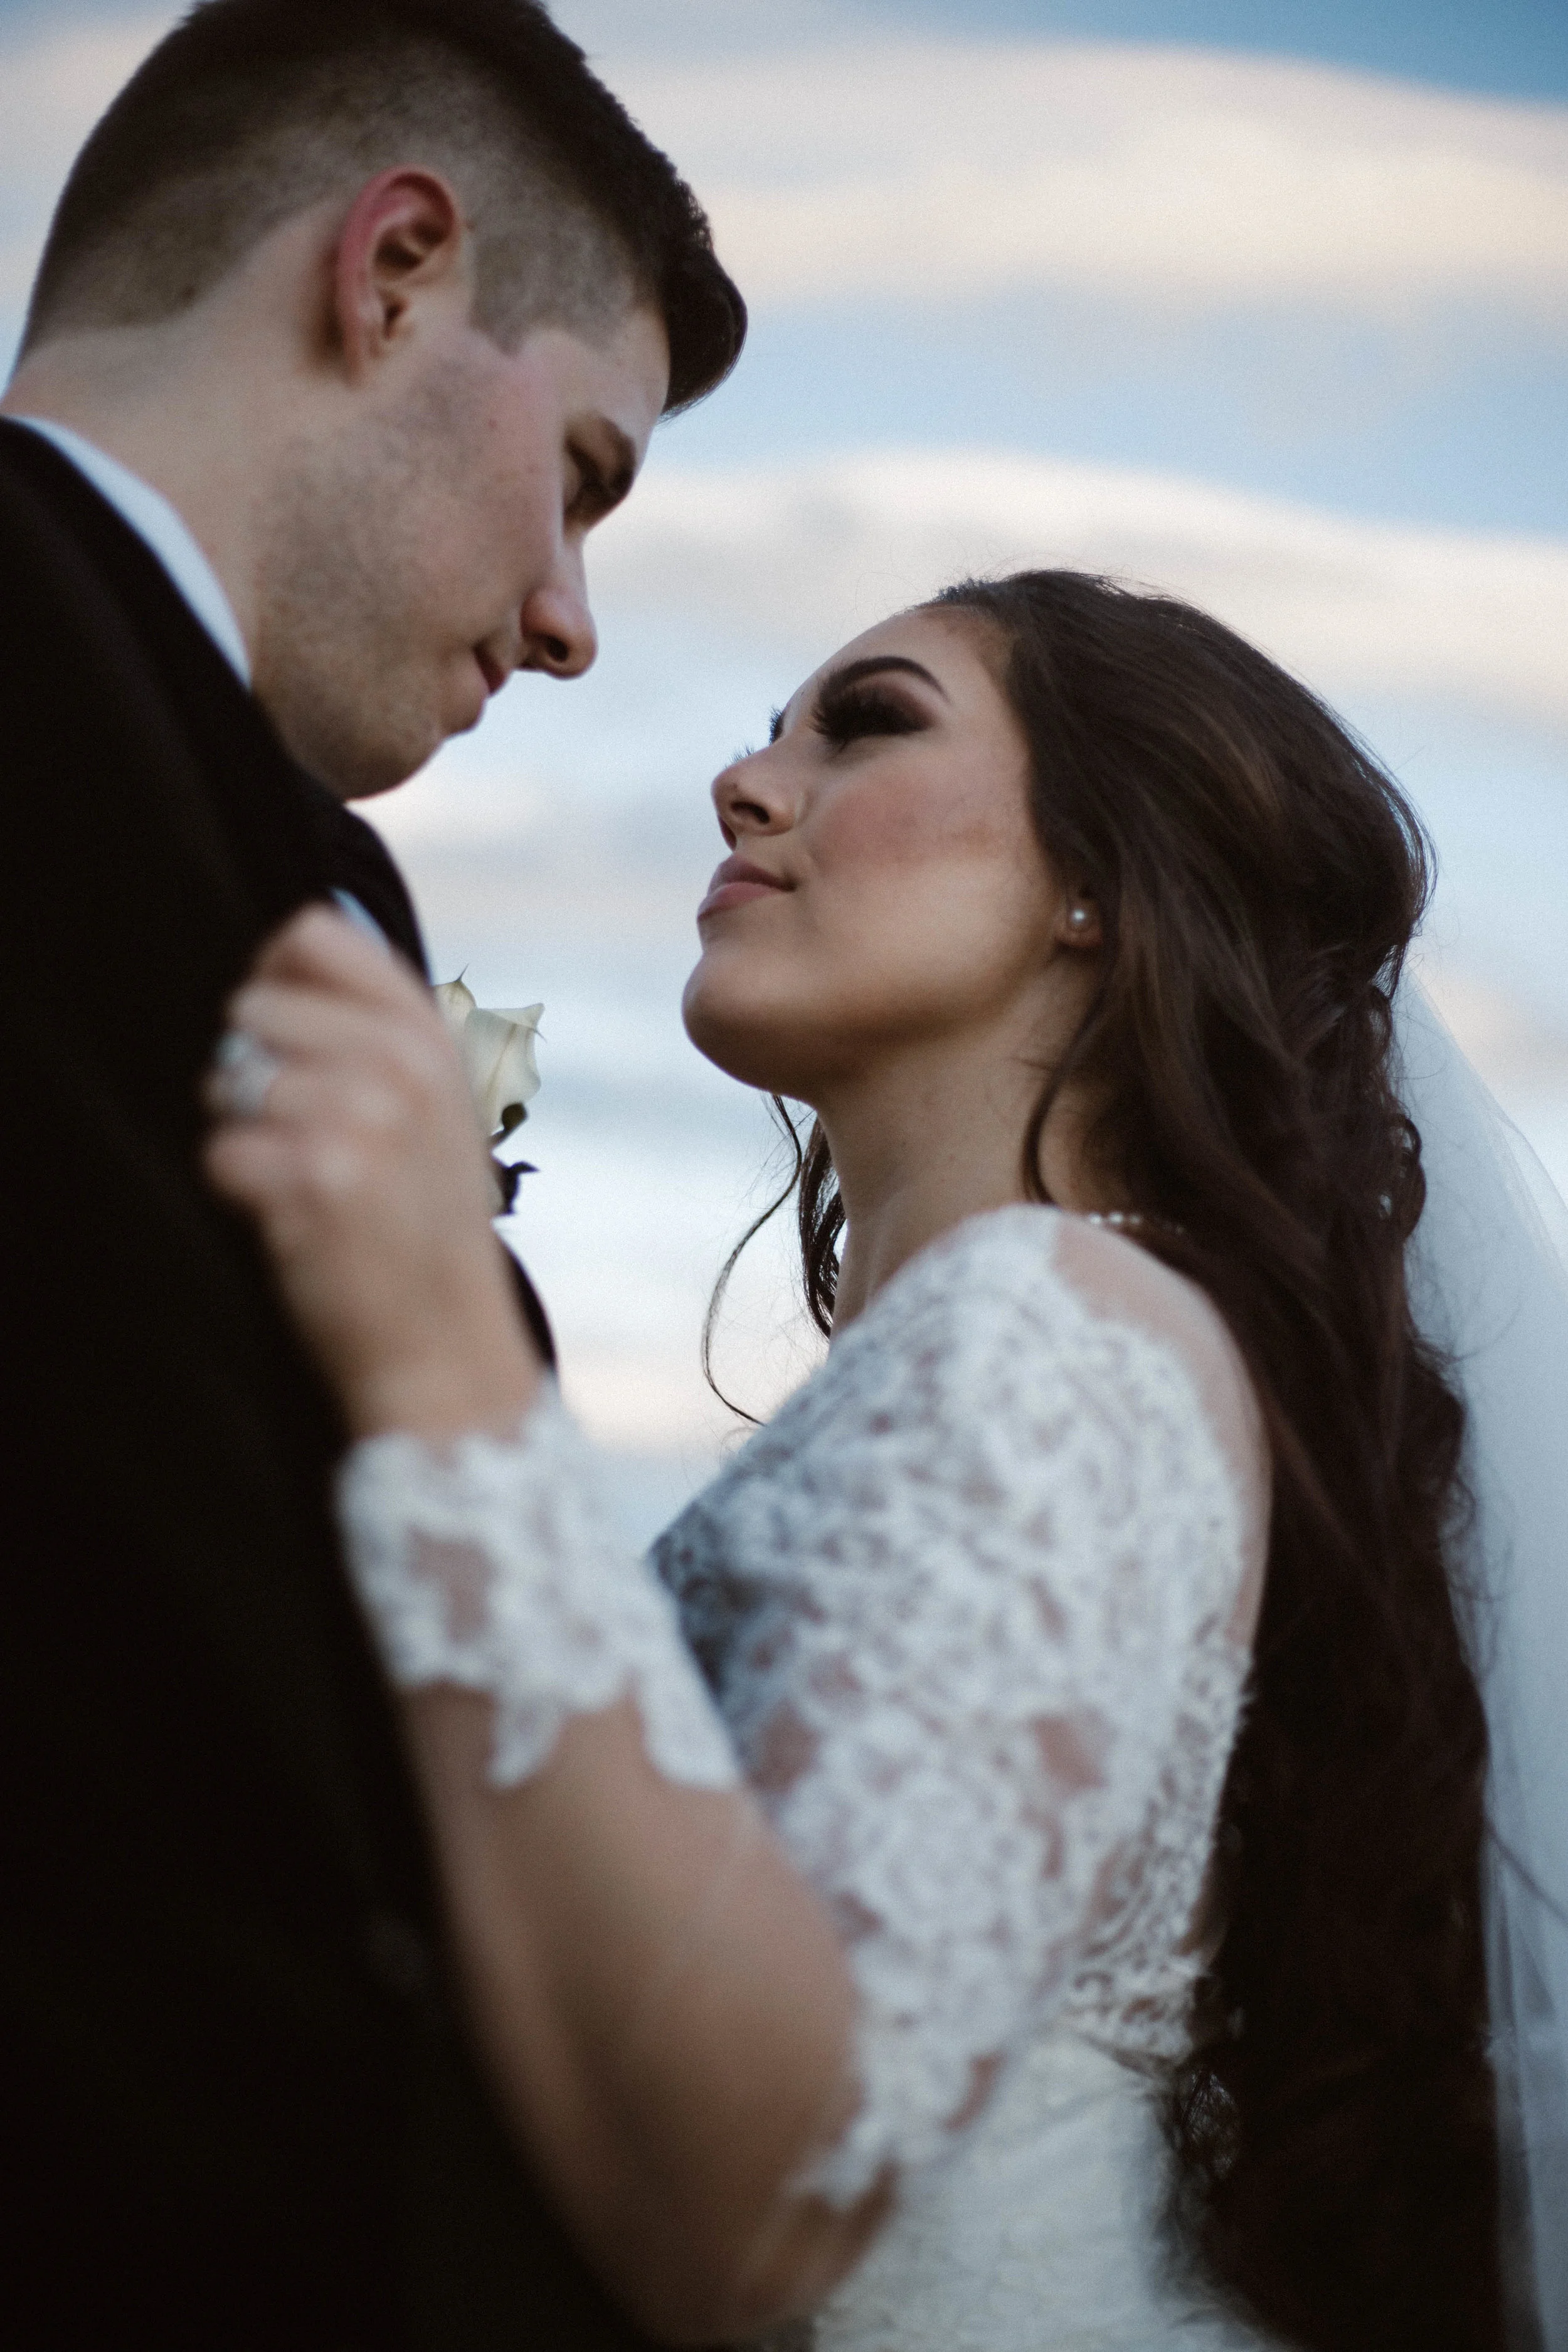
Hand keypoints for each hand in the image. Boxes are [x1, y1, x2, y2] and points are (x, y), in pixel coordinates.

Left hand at [204, 906, 541, 1437]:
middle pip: (251, 1009)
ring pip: (226, 1082)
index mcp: (430, 1035)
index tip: (279, 1034)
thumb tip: (287, 945)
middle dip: (250, 1070)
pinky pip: (219, 1153)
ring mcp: (361, 1120)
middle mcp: (401, 1066)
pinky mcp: (314, 1182)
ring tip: (300, 1182)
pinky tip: (290, 1222)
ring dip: (242, 1135)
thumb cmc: (422, 1225)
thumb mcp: (438, 1106)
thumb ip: (380, 1028)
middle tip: (301, 1137)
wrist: (444, 1346)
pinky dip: (236, 1192)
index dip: (271, 978)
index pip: (312, 934)